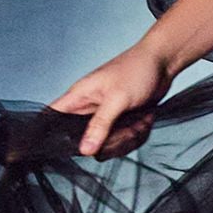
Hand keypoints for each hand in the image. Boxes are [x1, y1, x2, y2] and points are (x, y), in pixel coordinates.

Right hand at [48, 40, 171, 157]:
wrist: (163, 62)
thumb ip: (100, 125)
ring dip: (128, 137)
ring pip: (107, 144)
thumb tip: (84, 149)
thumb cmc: (137, 70)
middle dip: (110, 141)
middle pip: (84, 141)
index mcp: (78, 97)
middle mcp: (88, 108)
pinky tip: (144, 119)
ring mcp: (104, 117)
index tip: (62, 147)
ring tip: (139, 120)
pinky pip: (123, 141)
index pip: (51, 117)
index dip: (49, 134)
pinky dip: (137, 134)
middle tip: (126, 128)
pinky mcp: (120, 122)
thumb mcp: (117, 99)